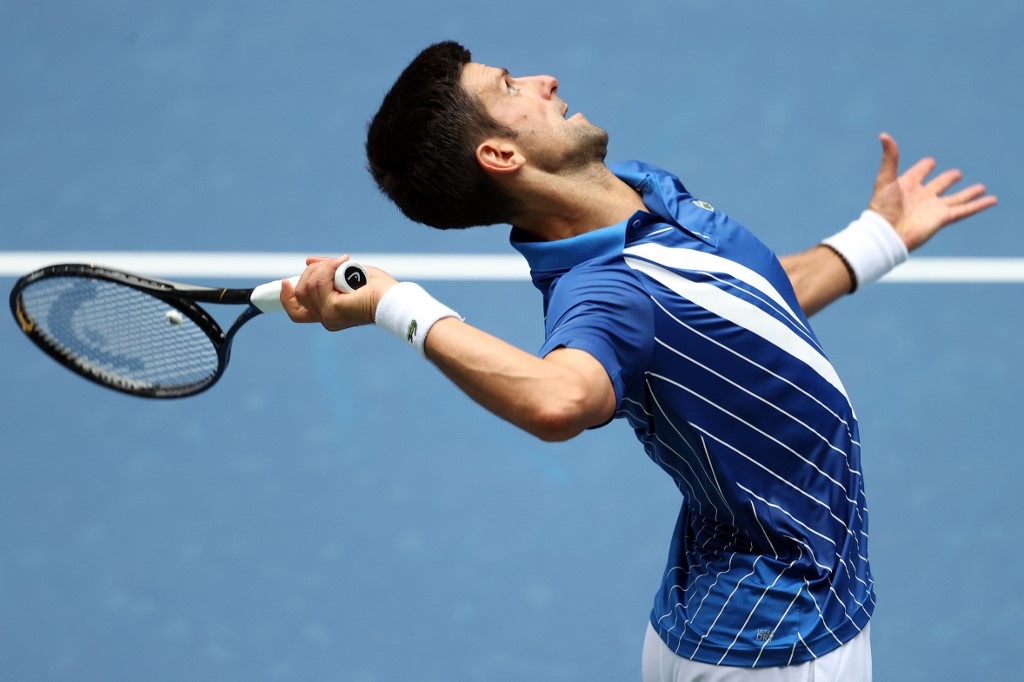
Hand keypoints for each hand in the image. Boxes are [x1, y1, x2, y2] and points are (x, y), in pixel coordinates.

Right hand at [281, 255, 396, 330]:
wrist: (392, 298)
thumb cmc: (378, 288)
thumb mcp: (348, 273)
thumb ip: (328, 269)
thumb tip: (308, 261)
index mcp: (328, 314)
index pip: (296, 312)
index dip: (286, 296)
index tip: (285, 281)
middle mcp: (325, 319)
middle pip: (299, 293)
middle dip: (312, 272)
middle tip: (335, 263)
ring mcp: (327, 316)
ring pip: (307, 285)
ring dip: (324, 268)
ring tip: (344, 263)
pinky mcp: (332, 310)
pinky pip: (319, 283)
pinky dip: (329, 268)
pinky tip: (344, 263)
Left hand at [868, 132, 996, 251]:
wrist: (888, 233)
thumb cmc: (882, 207)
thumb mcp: (885, 179)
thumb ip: (890, 157)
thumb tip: (884, 135)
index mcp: (907, 186)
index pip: (918, 173)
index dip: (924, 167)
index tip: (930, 162)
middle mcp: (922, 197)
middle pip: (939, 185)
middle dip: (947, 179)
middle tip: (957, 174)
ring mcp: (933, 208)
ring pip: (956, 198)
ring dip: (969, 193)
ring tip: (982, 187)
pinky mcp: (943, 217)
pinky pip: (965, 210)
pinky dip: (979, 205)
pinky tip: (991, 200)